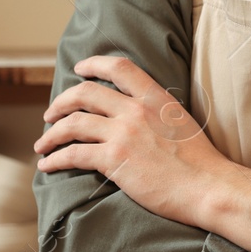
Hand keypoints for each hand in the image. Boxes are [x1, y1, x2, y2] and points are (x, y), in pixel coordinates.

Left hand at [33, 54, 233, 227]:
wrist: (208, 187)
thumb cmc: (199, 162)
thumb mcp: (180, 122)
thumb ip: (157, 113)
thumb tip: (137, 115)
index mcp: (155, 98)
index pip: (119, 68)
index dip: (94, 64)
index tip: (79, 68)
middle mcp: (136, 110)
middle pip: (85, 93)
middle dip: (61, 102)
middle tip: (50, 114)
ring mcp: (124, 134)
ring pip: (73, 123)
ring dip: (51, 133)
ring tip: (42, 144)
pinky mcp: (114, 160)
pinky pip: (73, 153)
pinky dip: (55, 158)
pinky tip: (48, 165)